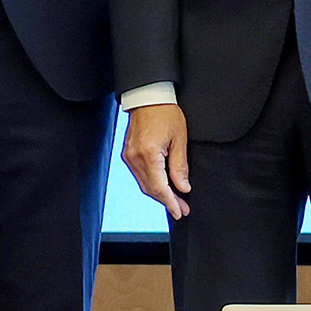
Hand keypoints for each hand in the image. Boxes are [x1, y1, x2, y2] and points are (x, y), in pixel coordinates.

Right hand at [121, 102, 192, 219]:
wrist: (147, 98)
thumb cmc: (165, 113)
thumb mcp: (180, 139)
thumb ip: (180, 166)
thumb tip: (182, 188)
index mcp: (148, 154)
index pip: (159, 187)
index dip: (170, 202)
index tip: (179, 212)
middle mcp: (134, 158)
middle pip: (150, 189)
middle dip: (167, 201)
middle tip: (182, 208)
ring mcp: (128, 156)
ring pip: (144, 184)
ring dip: (159, 194)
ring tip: (175, 200)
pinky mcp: (128, 154)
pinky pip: (140, 175)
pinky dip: (152, 183)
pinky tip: (163, 186)